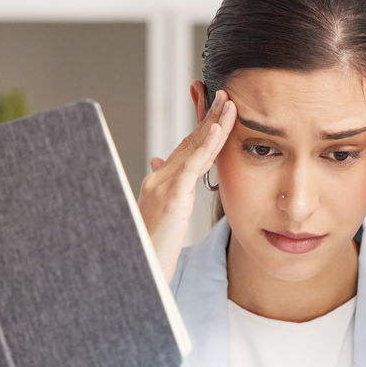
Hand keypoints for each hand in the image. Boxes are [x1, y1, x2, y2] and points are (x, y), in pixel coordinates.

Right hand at [137, 87, 235, 281]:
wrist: (137, 271)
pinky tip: (218, 129)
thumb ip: (165, 187)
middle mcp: (159, 178)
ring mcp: (163, 186)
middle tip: (227, 95)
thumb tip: (158, 158)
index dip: (201, 126)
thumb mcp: (160, 214)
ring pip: (193, 148)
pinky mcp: (171, 197)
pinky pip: (192, 166)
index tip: (216, 107)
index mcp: (161, 182)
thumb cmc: (150, 249)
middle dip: (210, 117)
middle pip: (190, 142)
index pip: (185, 148)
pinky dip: (206, 145)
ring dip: (213, 124)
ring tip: (229, 104)